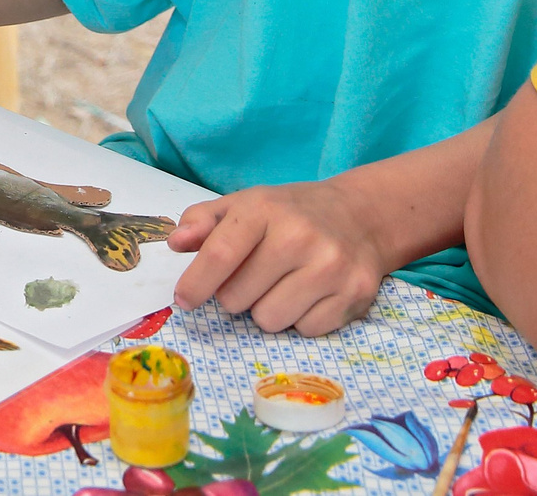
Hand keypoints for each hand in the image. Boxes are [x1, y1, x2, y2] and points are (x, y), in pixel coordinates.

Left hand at [166, 178, 386, 335]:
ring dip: (267, 310)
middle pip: (238, 298)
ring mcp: (331, 267)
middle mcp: (300, 236)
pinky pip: (305, 331)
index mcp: (264, 209)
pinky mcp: (355, 295)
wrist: (361, 216)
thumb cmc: (291, 213)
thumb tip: (175, 242)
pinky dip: (300, 320)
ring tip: (282, 285)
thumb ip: (203, 220)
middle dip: (235, 295)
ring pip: (270, 320)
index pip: (219, 255)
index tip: (184, 299)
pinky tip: (310, 294)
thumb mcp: (246, 204)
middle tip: (253, 277)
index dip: (195, 283)